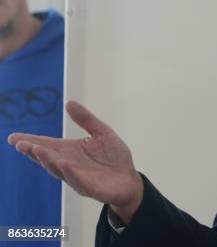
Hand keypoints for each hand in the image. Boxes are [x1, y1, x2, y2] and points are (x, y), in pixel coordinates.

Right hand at [7, 100, 143, 223]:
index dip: (30, 141)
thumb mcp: (102, 133)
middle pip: (48, 158)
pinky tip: (64, 163)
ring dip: (47, 160)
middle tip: (20, 143)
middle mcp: (69, 165)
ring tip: (37, 150)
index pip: (47, 145)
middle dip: (34, 151)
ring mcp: (78, 177)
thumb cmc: (114, 158)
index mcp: (70, 151)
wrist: (130, 180)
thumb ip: (86, 120)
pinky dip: (70, 172)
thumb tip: (69, 102)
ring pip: (59, 170)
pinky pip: (78, 181)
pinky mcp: (91, 188)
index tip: (12, 137)